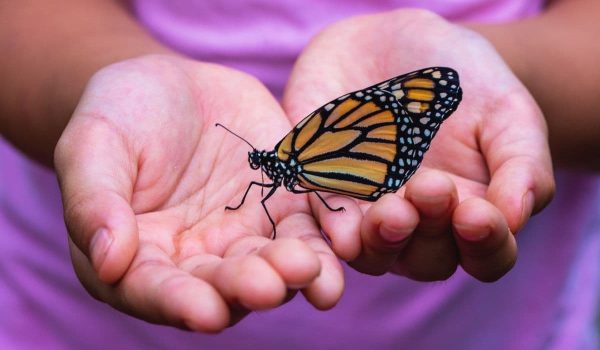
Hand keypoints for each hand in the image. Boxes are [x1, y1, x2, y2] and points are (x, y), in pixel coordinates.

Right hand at [54, 55, 342, 331]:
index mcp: (140, 257)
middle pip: (223, 287)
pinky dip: (327, 241)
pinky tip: (344, 244)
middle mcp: (197, 260)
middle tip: (269, 285)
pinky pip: (308, 230)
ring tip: (311, 271)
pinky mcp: (283, 208)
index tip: (204, 311)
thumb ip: (95, 201)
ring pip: (272, 266)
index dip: (178, 303)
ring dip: (294, 275)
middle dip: (247, 288)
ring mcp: (245, 236)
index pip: (156, 291)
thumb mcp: (93, 145)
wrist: (173, 86)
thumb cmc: (119, 115)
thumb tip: (107, 261)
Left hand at [283, 10, 554, 281]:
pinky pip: (324, 222)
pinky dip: (333, 228)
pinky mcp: (324, 192)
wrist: (396, 44)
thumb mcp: (507, 112)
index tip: (477, 213)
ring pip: (373, 253)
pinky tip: (342, 228)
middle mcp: (419, 225)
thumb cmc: (464, 82)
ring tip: (390, 211)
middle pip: (427, 260)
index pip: (486, 255)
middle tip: (429, 187)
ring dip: (382, 240)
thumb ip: (522, 164)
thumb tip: (515, 217)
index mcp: (470, 213)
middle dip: (429, 232)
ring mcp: (369, 213)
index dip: (486, 244)